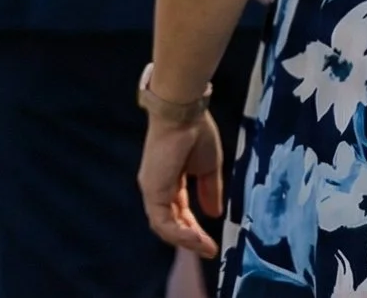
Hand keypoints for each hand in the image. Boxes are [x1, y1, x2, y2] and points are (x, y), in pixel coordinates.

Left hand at [138, 112, 223, 257]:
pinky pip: (163, 220)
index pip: (178, 214)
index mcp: (169, 182)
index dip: (193, 230)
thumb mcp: (207, 170)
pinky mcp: (153, 189)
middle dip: (190, 240)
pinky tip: (197, 239)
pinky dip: (179, 234)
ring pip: (163, 227)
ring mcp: (152, 189)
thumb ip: (209, 191)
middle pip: (169, 224)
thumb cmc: (196, 134)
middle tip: (209, 251)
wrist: (185, 115)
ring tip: (206, 248)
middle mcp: (156, 188)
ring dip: (186, 241)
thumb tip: (214, 214)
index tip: (210, 244)